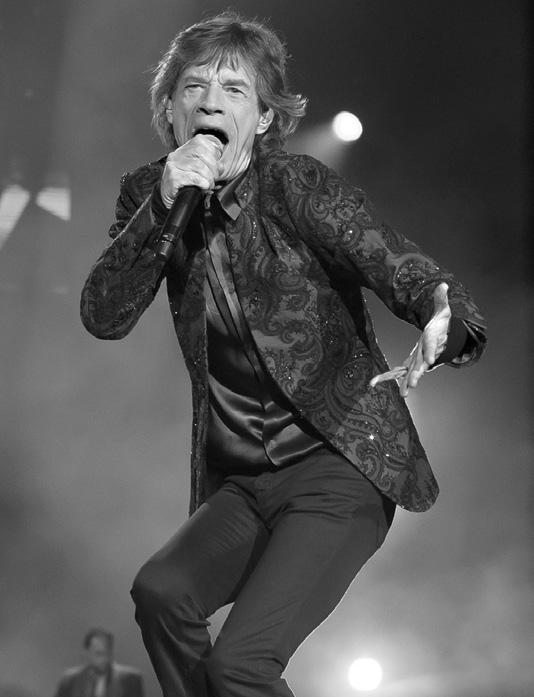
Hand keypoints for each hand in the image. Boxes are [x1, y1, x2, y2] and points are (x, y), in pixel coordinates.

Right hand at [160, 134, 223, 207]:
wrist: (169, 198)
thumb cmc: (184, 184)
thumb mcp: (197, 171)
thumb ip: (209, 165)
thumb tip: (221, 166)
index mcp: (184, 150)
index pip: (201, 141)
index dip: (213, 152)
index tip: (217, 165)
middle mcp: (177, 154)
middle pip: (201, 152)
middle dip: (213, 166)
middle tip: (214, 178)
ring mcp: (173, 165)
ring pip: (198, 165)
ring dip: (208, 177)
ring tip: (209, 184)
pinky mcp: (172, 178)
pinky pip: (192, 177)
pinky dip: (202, 182)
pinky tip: (203, 186)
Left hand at [369, 282, 450, 396]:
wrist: (442, 338)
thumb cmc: (441, 323)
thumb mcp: (442, 309)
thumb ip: (441, 298)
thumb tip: (443, 284)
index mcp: (432, 341)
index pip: (432, 346)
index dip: (432, 352)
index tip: (432, 359)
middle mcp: (425, 354)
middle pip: (421, 366)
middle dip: (417, 375)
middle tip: (413, 385)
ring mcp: (417, 361)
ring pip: (409, 373)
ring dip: (405, 383)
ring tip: (403, 394)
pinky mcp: (410, 364)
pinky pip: (397, 371)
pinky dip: (386, 377)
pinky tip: (373, 383)